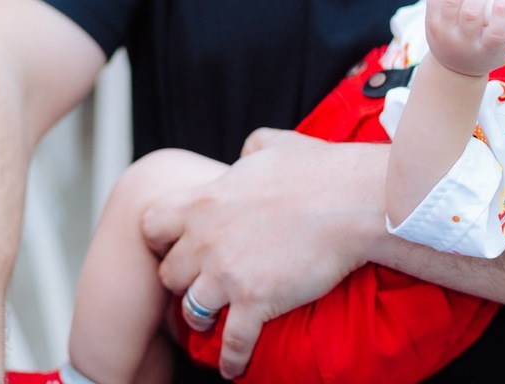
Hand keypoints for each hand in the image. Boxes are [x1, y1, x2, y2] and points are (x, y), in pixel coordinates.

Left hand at [142, 139, 387, 378]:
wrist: (352, 200)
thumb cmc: (319, 170)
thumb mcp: (273, 143)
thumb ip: (249, 148)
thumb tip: (245, 153)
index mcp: (206, 201)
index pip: (152, 223)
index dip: (161, 237)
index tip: (174, 244)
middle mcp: (207, 239)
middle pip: (169, 272)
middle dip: (182, 278)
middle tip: (198, 282)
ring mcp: (228, 274)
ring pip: (191, 309)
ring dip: (200, 317)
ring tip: (210, 323)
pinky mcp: (255, 301)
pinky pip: (232, 343)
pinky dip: (232, 359)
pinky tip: (234, 367)